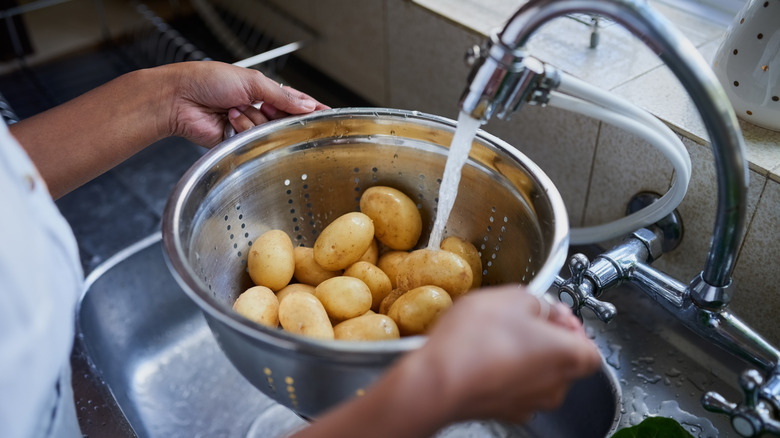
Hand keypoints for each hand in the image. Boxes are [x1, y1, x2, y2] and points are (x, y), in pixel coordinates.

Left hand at [163, 61, 327, 146]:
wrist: (180, 99)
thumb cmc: (208, 80)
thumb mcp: (251, 81)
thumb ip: (282, 96)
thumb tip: (305, 106)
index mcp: (262, 90)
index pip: (294, 100)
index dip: (310, 108)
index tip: (328, 115)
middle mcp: (256, 108)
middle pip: (283, 119)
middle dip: (276, 114)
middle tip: (264, 107)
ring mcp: (247, 125)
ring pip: (267, 131)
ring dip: (252, 120)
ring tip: (234, 109)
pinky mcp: (236, 141)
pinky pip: (251, 140)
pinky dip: (241, 129)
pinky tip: (229, 120)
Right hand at [408, 284, 601, 424]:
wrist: (437, 381)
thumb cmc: (476, 342)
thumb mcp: (512, 297)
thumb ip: (538, 302)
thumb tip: (542, 308)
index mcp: (568, 356)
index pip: (591, 348)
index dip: (573, 327)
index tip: (552, 312)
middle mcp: (554, 387)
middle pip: (564, 362)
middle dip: (546, 339)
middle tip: (521, 319)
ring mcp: (527, 403)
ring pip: (536, 376)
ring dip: (522, 356)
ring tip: (494, 335)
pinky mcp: (502, 411)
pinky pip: (511, 387)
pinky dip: (503, 372)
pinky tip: (481, 354)